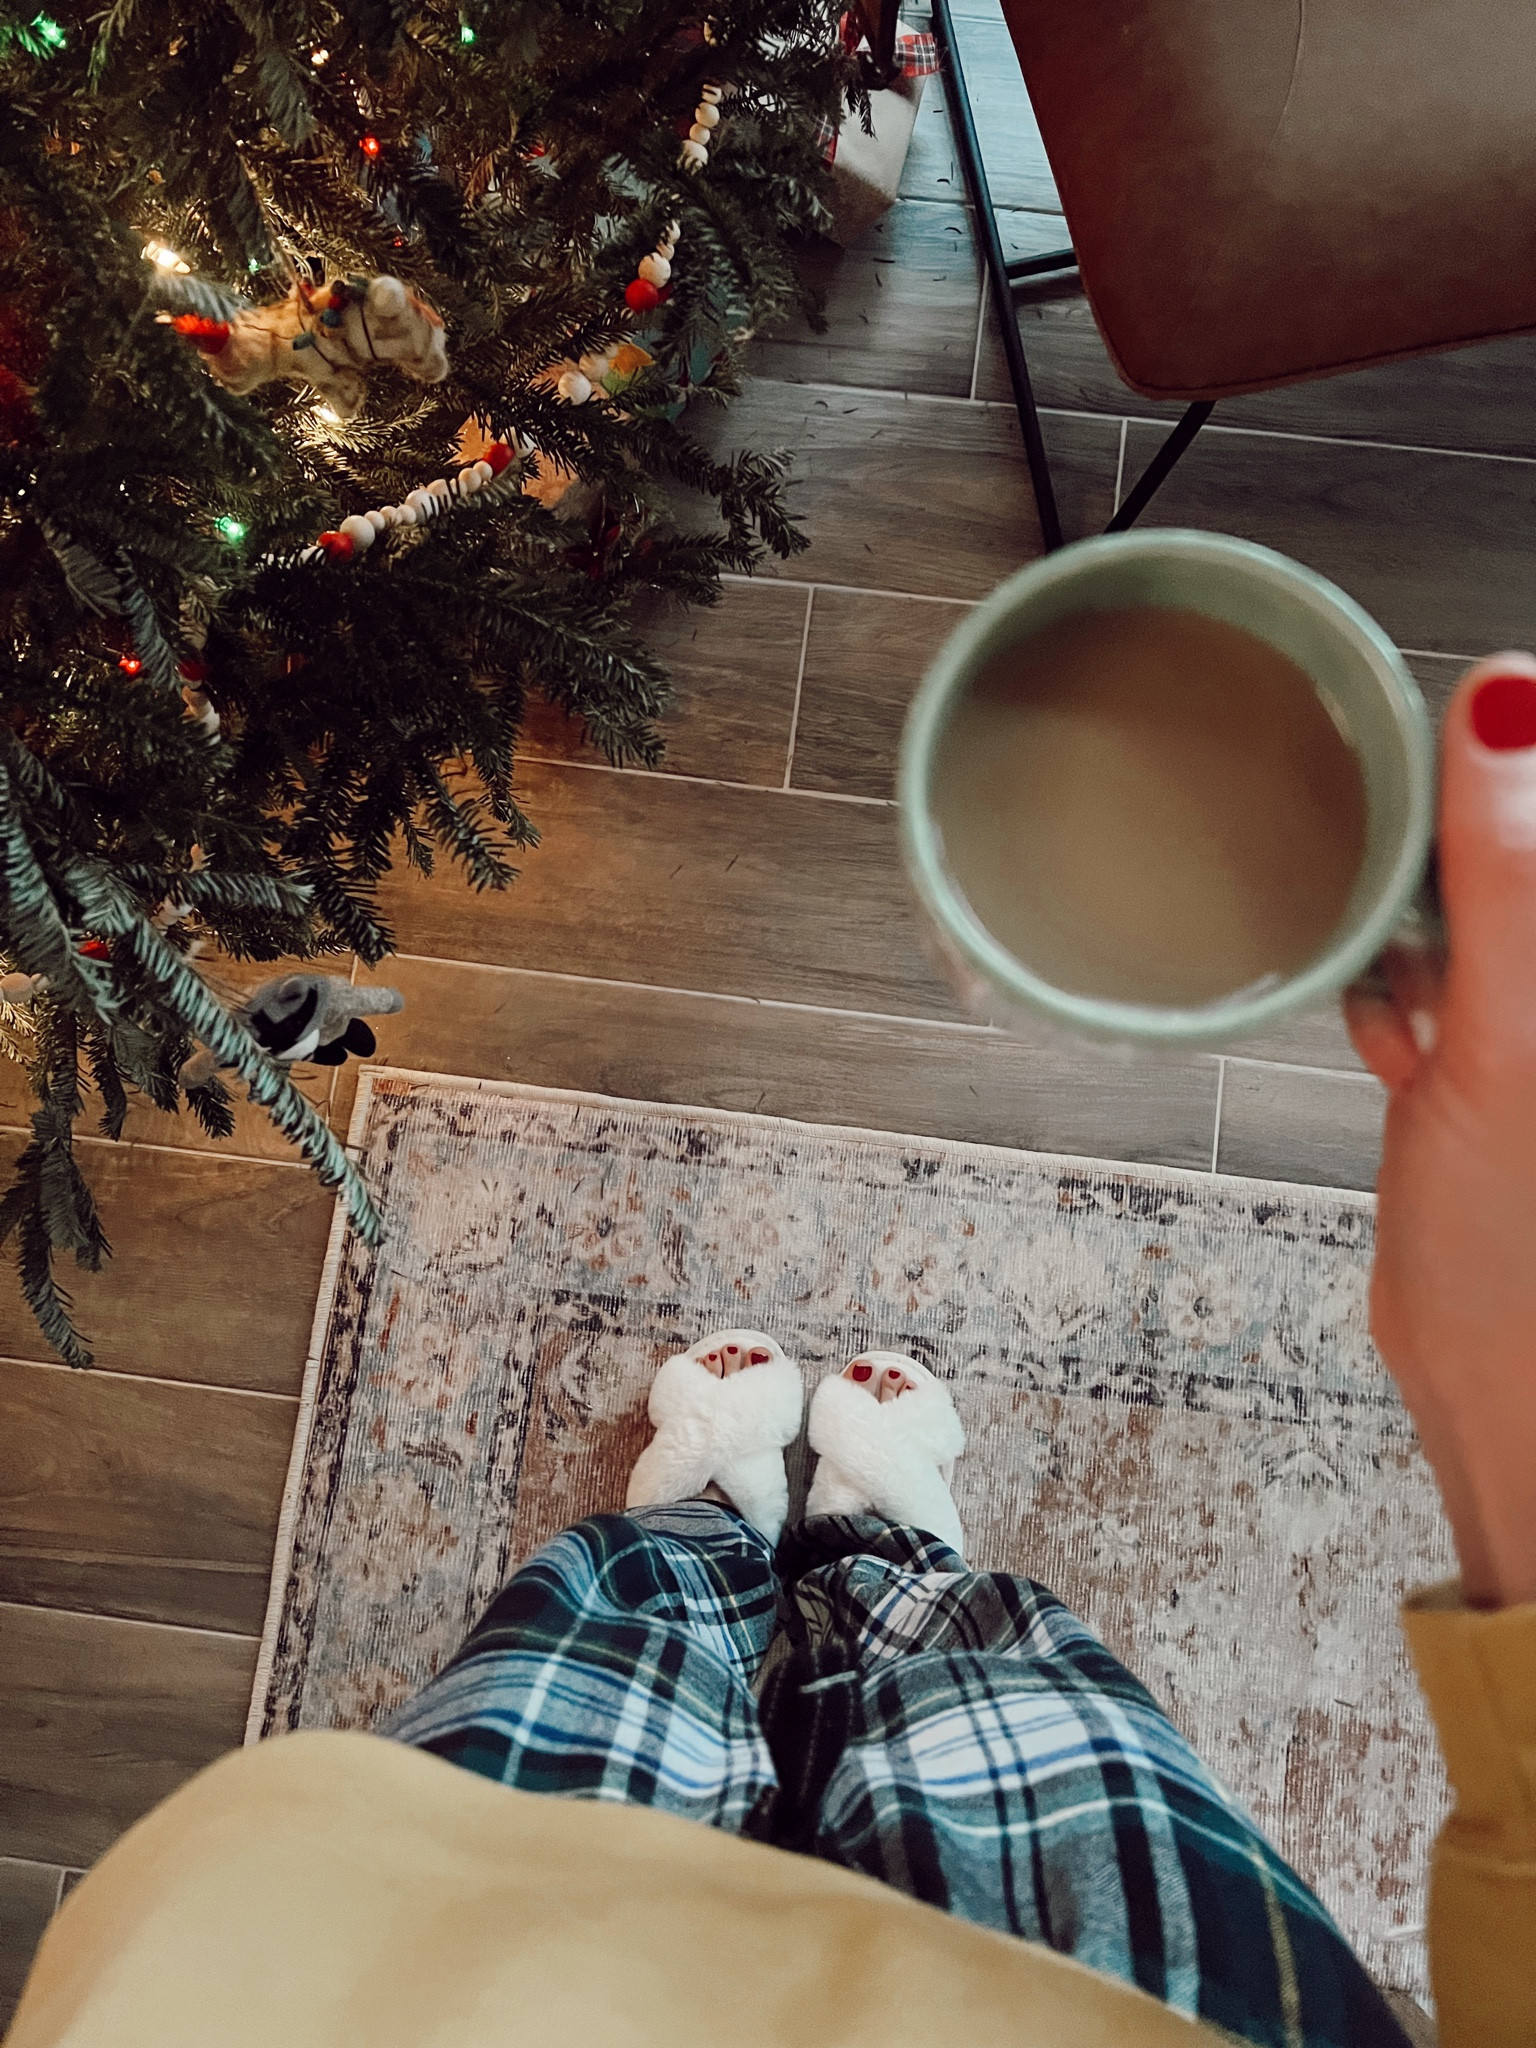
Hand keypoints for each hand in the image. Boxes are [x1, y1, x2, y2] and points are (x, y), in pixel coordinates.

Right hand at [1346, 655, 1535, 1608]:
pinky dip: (1412, 984)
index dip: (1512, 755)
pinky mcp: (1504, 1072)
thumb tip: (1511, 703)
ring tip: (1393, 946)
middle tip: (1404, 847)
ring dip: (1431, 911)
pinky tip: (1390, 1016)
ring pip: (1487, 912)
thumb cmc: (1519, 1252)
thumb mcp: (1511, 1040)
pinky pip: (1456, 981)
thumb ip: (1511, 876)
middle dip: (1463, 842)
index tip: (1449, 729)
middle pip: (1517, 860)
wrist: (1499, 1386)